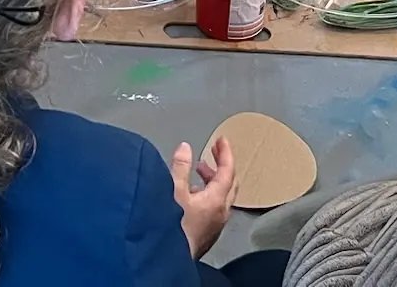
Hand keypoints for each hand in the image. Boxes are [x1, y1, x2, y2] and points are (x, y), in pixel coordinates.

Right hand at [170, 137, 236, 259]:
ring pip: (221, 197)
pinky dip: (207, 194)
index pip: (228, 171)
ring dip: (213, 181)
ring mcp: (215, 225)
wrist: (167, 257)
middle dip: (221, 166)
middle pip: (229, 184)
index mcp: (216, 200)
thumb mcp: (173, 190)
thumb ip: (180, 167)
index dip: (225, 153)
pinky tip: (191, 195)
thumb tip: (186, 148)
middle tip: (213, 153)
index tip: (222, 140)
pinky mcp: (206, 234)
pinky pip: (214, 208)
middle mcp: (220, 213)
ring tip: (198, 172)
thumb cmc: (171, 224)